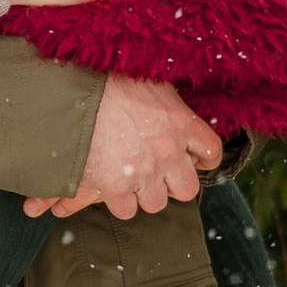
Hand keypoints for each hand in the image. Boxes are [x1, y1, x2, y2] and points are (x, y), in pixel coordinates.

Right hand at [25, 71, 222, 220]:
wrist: (75, 91)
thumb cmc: (109, 78)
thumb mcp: (149, 80)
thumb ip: (164, 98)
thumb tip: (163, 100)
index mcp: (181, 123)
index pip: (211, 151)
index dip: (202, 159)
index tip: (191, 157)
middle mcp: (168, 152)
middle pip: (187, 188)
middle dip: (173, 184)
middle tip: (157, 173)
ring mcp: (144, 173)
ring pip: (156, 202)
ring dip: (143, 194)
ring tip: (128, 179)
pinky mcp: (116, 187)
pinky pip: (126, 209)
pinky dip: (117, 201)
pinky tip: (108, 186)